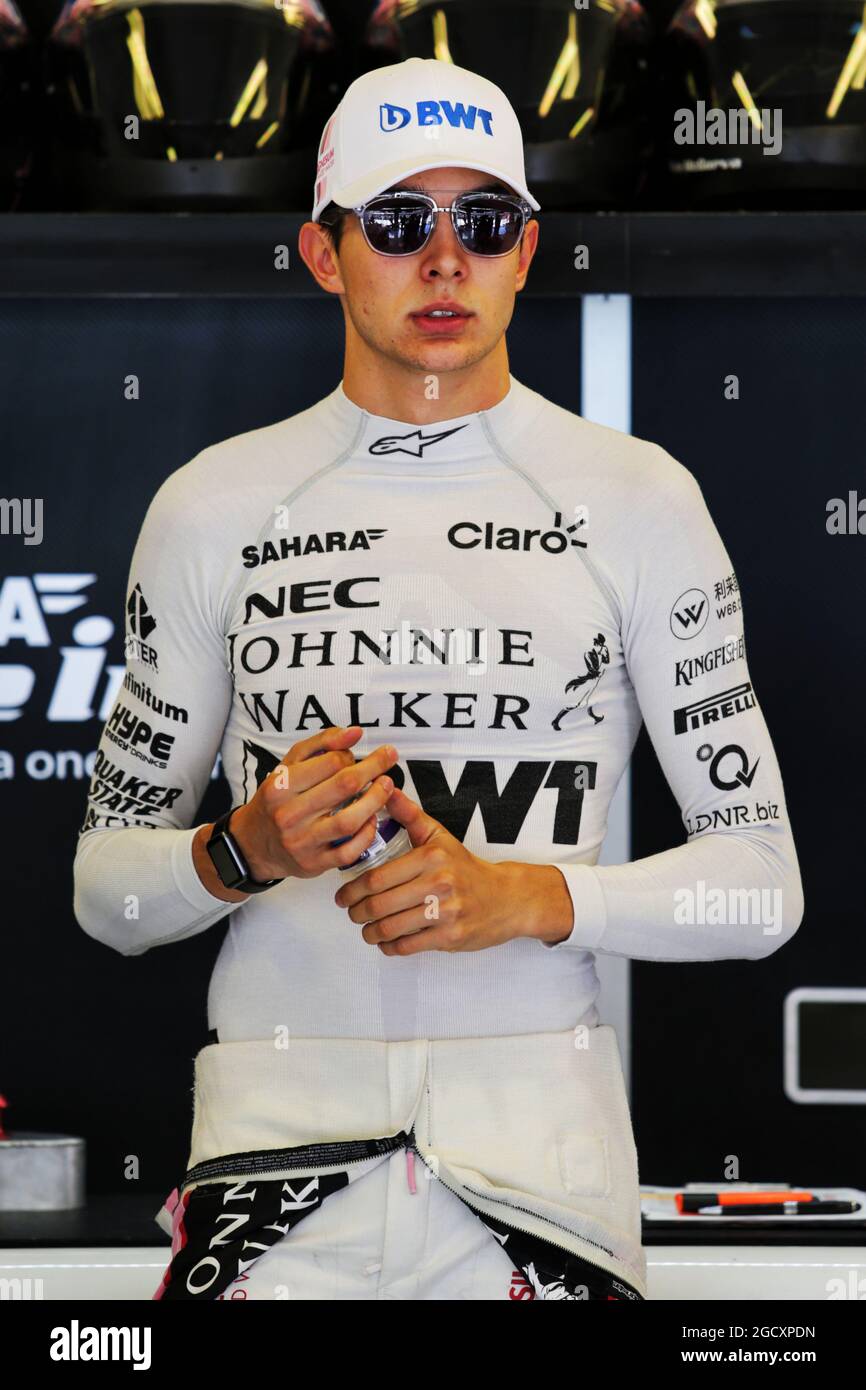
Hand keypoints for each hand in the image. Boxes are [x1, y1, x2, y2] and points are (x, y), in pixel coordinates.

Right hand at [231, 726, 397, 880]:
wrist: (253, 844)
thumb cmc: (277, 801)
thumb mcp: (288, 766)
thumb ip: (321, 745)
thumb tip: (354, 732)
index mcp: (281, 786)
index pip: (329, 762)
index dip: (350, 755)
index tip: (356, 756)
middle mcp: (289, 814)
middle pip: (343, 787)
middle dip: (374, 768)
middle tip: (389, 757)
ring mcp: (302, 842)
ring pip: (348, 821)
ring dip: (375, 800)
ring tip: (387, 786)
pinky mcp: (314, 864)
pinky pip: (348, 852)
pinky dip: (366, 835)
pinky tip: (372, 820)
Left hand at [333, 785, 527, 954]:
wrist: (507, 898)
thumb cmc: (467, 869)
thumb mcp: (439, 837)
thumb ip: (410, 816)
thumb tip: (387, 791)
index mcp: (431, 858)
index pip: (377, 877)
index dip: (352, 890)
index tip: (342, 895)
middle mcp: (439, 884)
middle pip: (379, 905)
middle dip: (357, 912)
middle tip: (351, 913)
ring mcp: (445, 912)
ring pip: (391, 928)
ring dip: (370, 933)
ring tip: (366, 930)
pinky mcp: (451, 937)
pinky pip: (408, 946)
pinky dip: (390, 947)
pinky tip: (386, 942)